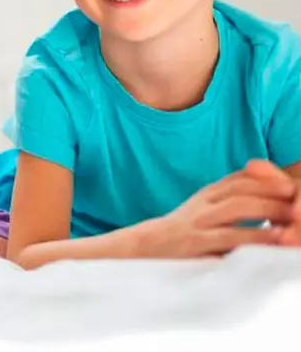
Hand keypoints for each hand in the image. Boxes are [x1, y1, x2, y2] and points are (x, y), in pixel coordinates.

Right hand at [139, 163, 296, 257]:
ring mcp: (197, 226)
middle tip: (297, 202)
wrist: (145, 248)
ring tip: (291, 219)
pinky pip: (226, 239)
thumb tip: (260, 183)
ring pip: (235, 209)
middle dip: (271, 195)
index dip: (266, 181)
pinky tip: (270, 239)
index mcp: (205, 195)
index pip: (237, 180)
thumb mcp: (202, 208)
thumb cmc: (182, 232)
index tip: (290, 186)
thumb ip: (227, 196)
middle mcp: (201, 206)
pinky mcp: (194, 246)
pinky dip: (252, 237)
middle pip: (239, 192)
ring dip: (267, 212)